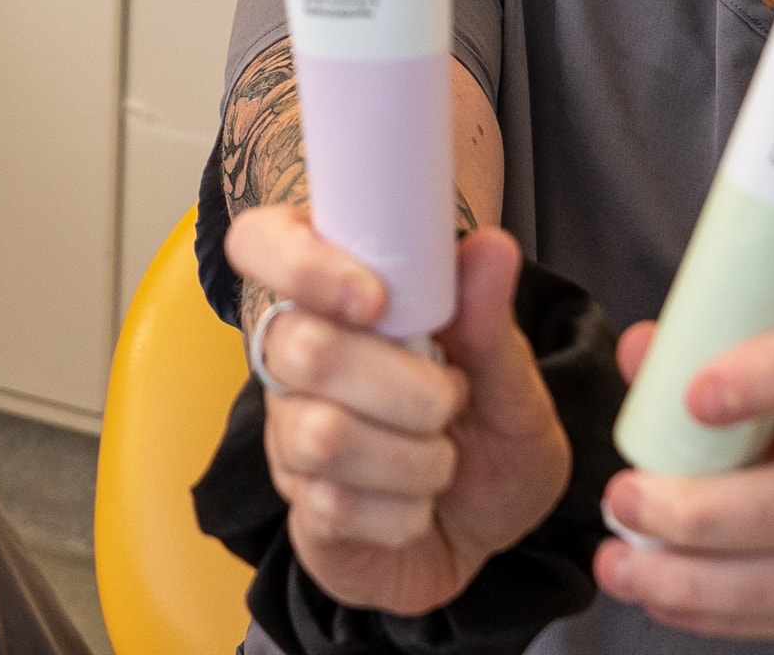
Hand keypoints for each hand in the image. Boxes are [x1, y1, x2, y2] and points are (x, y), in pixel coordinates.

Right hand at [227, 204, 573, 615]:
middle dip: (402, 384)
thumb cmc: (488, 437)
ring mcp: (288, 431)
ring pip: (320, 434)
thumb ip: (491, 323)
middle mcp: (293, 353)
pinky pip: (333, 506)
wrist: (485, 531)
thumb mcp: (513, 382)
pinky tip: (416, 506)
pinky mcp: (298, 503)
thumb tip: (493, 248)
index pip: (261, 242)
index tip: (375, 301)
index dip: (302, 264)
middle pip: (299, 346)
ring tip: (442, 458)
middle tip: (452, 396)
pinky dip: (403, 512)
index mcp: (335, 291)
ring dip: (413, 457)